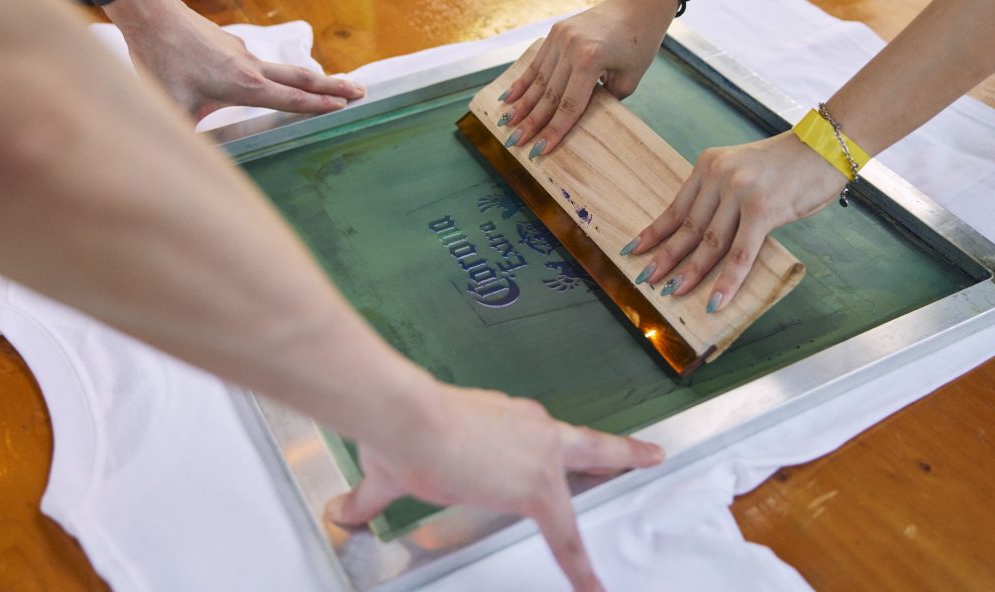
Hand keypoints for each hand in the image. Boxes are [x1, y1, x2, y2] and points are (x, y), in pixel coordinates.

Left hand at [105, 0, 364, 122]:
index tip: (346, 106)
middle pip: (301, 78)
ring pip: (282, 70)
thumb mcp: (172, 106)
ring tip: (326, 88)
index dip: (319, 105)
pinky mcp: (230, 43)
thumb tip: (190, 163)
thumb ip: (188, 134)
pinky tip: (260, 81)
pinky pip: (257, 64)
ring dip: (307, 80)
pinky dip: (272, 75)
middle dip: (334, 86)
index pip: (291, 98)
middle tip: (361, 91)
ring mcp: (242, 51)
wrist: (150, 13)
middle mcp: (250, 66)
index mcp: (243, 84)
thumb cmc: (160, 60)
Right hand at [326, 383, 663, 591]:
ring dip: (620, 469)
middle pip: (584, 443)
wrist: (408, 419)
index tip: (556, 449)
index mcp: (502, 419)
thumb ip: (371, 498)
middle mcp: (529, 427)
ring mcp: (538, 454)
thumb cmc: (400, 429)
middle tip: (650, 453)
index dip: (548, 446)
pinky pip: (566, 536)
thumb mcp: (388, 469)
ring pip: (591, 465)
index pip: (534, 435)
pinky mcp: (537, 488)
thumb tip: (343, 513)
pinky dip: (579, 564)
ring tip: (647, 473)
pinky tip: (591, 585)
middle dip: (620, 450)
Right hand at [500, 0, 673, 156]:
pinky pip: (537, 62)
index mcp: (590, 59)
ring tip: (507, 123)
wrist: (638, 5)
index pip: (569, 105)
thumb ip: (602, 100)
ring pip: (538, 79)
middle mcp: (571, 47)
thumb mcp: (629, 80)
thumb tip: (577, 118)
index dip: (554, 130)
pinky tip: (508, 97)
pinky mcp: (556, 31)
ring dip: (522, 104)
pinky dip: (523, 81)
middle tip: (516, 142)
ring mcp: (560, 37)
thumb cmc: (639, 45)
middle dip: (532, 121)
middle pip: (548, 94)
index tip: (540, 150)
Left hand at [626, 132, 845, 310]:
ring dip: (691, 272)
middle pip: (687, 227)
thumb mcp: (744, 170)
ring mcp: (739, 192)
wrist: (827, 145)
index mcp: (709, 164)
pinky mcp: (763, 209)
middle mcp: (719, 175)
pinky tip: (715, 299)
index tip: (634, 249)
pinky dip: (727, 280)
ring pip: (709, 242)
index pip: (676, 206)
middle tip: (645, 279)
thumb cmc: (790, 164)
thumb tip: (706, 238)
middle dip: (665, 257)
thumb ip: (724, 195)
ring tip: (672, 292)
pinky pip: (740, 253)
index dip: (655, 232)